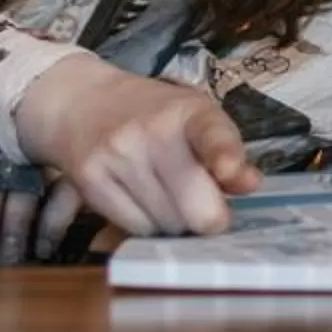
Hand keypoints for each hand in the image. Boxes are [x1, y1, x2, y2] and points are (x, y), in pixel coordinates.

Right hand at [15, 60, 260, 236]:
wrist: (82, 102)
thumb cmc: (153, 116)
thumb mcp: (197, 119)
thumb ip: (227, 152)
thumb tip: (249, 183)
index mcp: (191, 111)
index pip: (211, 133)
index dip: (224, 154)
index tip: (228, 170)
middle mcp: (153, 130)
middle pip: (196, 208)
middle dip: (206, 216)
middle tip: (200, 202)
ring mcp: (118, 154)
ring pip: (167, 225)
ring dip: (172, 220)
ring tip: (161, 191)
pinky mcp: (91, 179)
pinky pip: (135, 229)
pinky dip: (144, 224)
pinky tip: (137, 197)